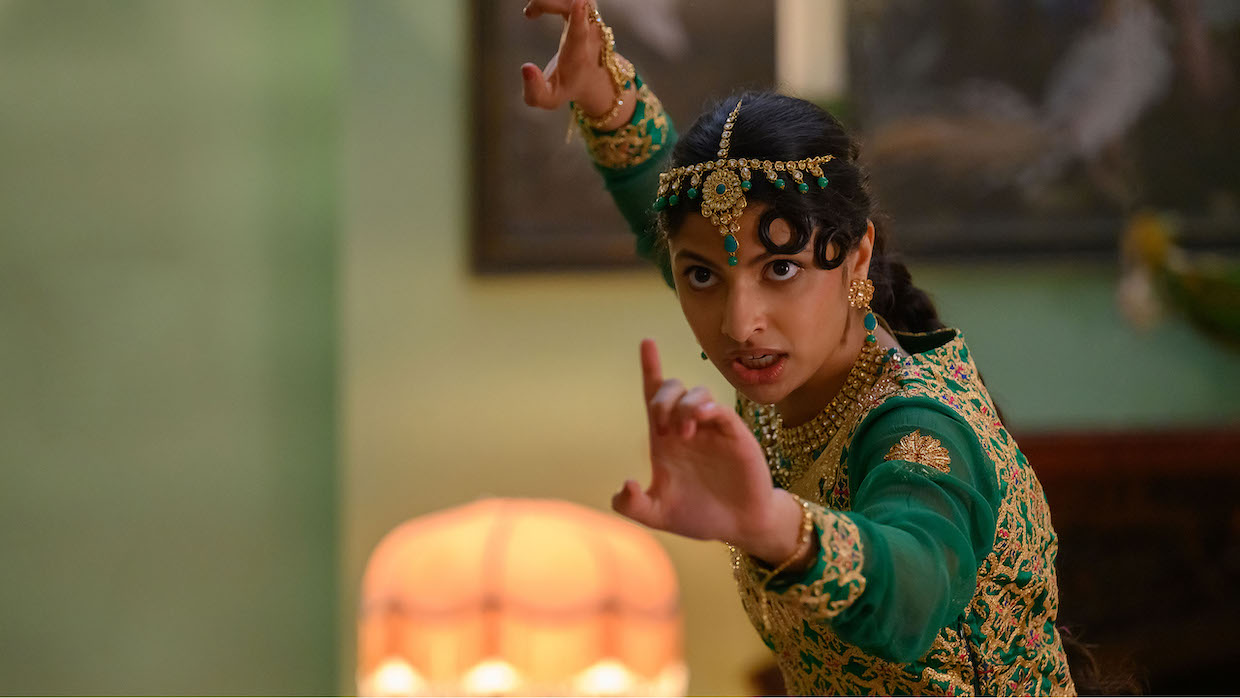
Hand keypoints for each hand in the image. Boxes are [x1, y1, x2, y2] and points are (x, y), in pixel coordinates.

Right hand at [520, 0, 633, 123]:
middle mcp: (590, 32)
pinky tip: (537, 8)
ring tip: (531, 12)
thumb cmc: (567, 87)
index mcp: (579, 54)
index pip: (581, 32)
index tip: (578, 2)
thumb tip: (525, 68)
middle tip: (528, 13)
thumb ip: (534, 91)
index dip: (578, 16)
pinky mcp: (588, 7)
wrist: (596, 77)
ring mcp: (592, 17)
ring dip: (548, 0)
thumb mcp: (549, 99)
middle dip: (548, 2)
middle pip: (574, 4)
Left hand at [612, 339, 790, 551]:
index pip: (654, 395)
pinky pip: (721, 410)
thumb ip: (632, 505)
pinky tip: (701, 422)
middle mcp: (688, 428)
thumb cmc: (698, 515)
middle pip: (672, 387)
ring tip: (683, 434)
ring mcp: (712, 429)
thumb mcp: (657, 515)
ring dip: (684, 406)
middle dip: (662, 396)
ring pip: (697, 393)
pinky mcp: (734, 436)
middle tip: (662, 427)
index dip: (651, 367)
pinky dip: (708, 409)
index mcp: (665, 440)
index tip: (647, 343)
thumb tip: (625, 484)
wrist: (739, 526)